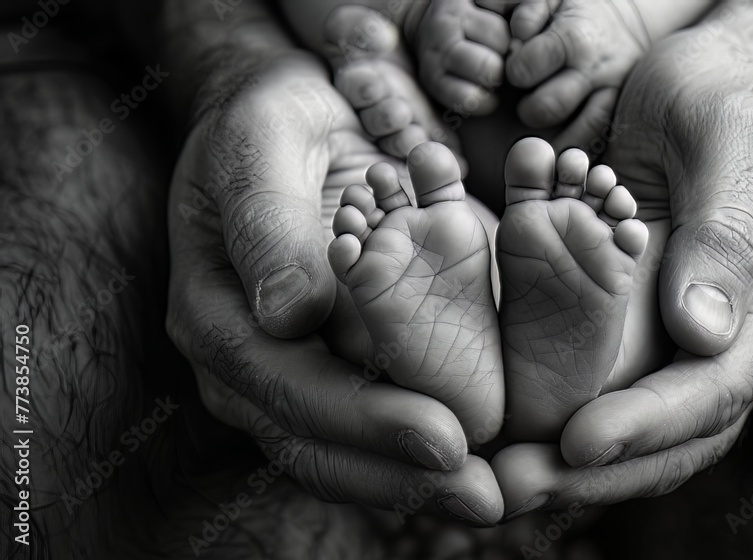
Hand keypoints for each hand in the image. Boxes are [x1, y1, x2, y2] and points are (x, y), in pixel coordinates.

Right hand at [166, 52, 501, 524]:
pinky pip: (372, 425)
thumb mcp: (262, 147)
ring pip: (346, 453)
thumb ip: (270, 225)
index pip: (289, 389)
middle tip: (484, 496)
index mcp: (216, 316)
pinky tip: (480, 463)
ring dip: (420, 482)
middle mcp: (248, 364)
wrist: (289, 122)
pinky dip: (420, 449)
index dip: (365, 421)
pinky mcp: (333, 368)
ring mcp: (289, 375)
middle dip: (402, 476)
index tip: (443, 439)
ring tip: (491, 497)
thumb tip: (290, 317)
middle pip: (318, 444)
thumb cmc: (269, 125)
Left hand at [493, 24, 752, 513]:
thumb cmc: (724, 99)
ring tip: (499, 480)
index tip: (579, 443)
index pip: (721, 384)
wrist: (703, 88)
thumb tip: (704, 335)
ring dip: (572, 468)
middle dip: (600, 471)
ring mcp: (695, 348)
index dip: (650, 421)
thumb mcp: (731, 139)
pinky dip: (559, 424)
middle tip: (515, 486)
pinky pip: (609, 397)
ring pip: (642, 433)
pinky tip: (507, 440)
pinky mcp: (649, 339)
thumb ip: (727, 230)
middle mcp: (745, 342)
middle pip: (680, 434)